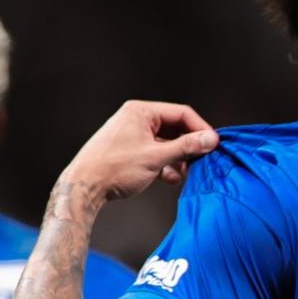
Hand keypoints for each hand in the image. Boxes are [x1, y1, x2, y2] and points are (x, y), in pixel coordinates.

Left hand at [61, 101, 218, 202]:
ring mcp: (134, 135)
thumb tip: (211, 139)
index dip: (200, 129)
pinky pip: (158, 153)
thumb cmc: (114, 168)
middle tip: (201, 161)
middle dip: (189, 146)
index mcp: (141, 112)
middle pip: (176, 128)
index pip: (182, 114)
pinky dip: (167, 165)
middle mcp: (137, 119)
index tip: (213, 146)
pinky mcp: (132, 151)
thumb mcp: (156, 156)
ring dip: (179, 158)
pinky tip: (169, 178)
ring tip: (184, 173)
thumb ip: (186, 147)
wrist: (84, 186)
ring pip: (168, 143)